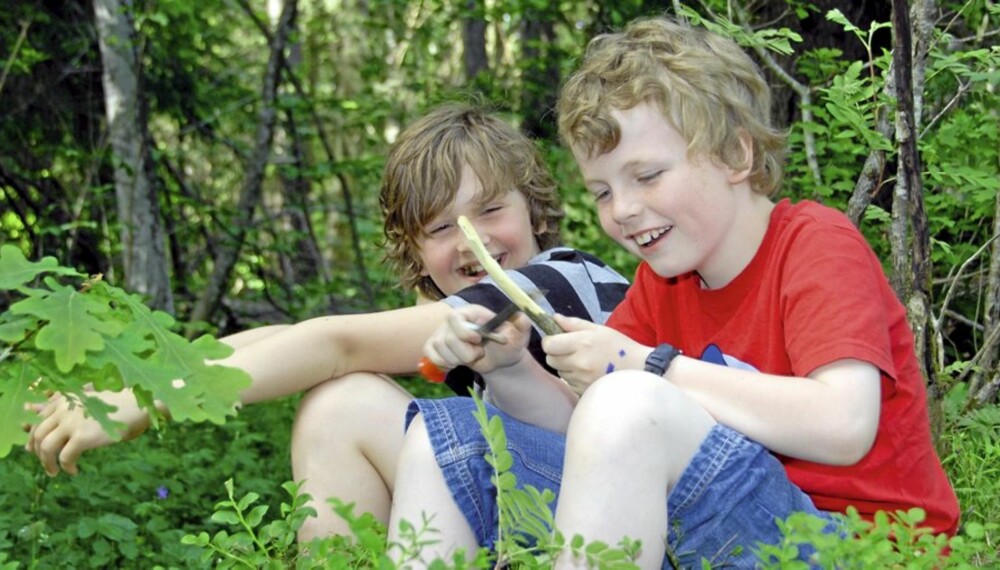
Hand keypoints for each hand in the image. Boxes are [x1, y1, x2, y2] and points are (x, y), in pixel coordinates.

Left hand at [26, 390, 148, 475]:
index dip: (33, 439)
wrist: (136, 407)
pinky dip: (66, 467)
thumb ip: (62, 408)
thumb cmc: (113, 405)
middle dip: (38, 453)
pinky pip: (65, 457)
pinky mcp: (83, 437)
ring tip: (54, 471)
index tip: (36, 451)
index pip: (37, 422)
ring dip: (47, 463)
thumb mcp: (85, 402)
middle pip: (37, 435)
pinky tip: (73, 470)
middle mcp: (63, 410)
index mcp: (62, 401)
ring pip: (46, 447)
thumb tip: (35, 413)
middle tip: (47, 464)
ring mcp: (72, 423)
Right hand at [423, 304, 531, 375]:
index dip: (465, 333)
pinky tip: (456, 363)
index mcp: (470, 312)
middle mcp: (452, 319)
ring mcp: (441, 332)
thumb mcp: (519, 336)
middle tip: (479, 352)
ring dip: (458, 360)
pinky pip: (430, 356)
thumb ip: (521, 325)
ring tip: (471, 357)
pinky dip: (443, 364)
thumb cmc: (508, 344)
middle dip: (466, 354)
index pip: (455, 318)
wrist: (500, 360)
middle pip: (447, 340)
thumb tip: (521, 315)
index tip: (479, 341)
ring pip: (440, 350)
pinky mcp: (434, 346)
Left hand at [542, 314, 650, 394]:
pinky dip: (574, 378)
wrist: (640, 370)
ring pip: (559, 372)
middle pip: (551, 359)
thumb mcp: (599, 330)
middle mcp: (580, 363)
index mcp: (582, 343)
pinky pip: (569, 383)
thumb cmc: (620, 347)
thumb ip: (574, 324)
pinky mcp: (584, 392)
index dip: (550, 341)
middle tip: (571, 351)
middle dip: (557, 354)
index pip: (549, 344)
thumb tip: (554, 318)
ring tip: (584, 362)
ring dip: (565, 367)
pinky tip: (588, 373)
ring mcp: (582, 380)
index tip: (558, 340)